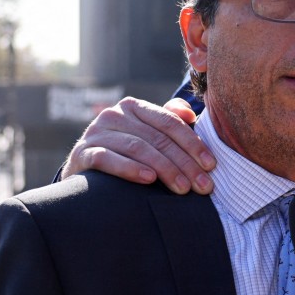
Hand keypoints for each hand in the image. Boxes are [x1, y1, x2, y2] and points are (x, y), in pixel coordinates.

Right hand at [62, 97, 215, 193]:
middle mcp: (113, 114)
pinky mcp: (83, 153)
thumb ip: (168, 119)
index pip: (169, 122)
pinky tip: (149, 180)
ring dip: (164, 169)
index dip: (193, 143)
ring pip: (138, 148)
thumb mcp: (146, 133)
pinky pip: (109, 159)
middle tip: (203, 186)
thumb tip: (190, 114)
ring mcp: (96, 133)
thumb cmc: (124, 152)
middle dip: (184, 163)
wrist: (83, 172)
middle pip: (157, 138)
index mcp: (133, 106)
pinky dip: (130, 169)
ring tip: (183, 188)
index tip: (211, 165)